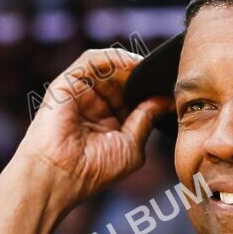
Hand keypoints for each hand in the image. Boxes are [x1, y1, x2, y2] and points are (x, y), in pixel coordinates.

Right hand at [17, 48, 172, 207]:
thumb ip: (146, 119)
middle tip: (162, 74)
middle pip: (121, 79)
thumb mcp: (131, 145)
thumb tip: (165, 100)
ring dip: (129, 64)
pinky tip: (131, 63)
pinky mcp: (66, 84)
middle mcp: (93, 105)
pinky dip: (112, 57)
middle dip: (142, 76)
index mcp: (108, 121)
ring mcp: (79, 93)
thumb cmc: (93, 169)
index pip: (132, 98)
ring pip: (107, 67)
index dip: (150, 91)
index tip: (171, 87)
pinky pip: (91, 61)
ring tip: (148, 68)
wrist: (61, 176)